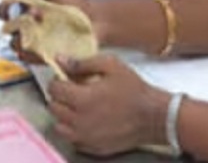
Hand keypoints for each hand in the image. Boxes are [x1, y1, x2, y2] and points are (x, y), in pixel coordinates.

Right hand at [0, 0, 107, 51]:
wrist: (97, 18)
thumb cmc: (76, 2)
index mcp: (27, 9)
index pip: (5, 11)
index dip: (4, 10)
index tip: (9, 11)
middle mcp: (29, 26)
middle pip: (9, 30)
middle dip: (14, 26)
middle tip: (29, 21)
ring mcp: (37, 42)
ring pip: (18, 47)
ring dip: (22, 41)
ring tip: (36, 35)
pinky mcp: (47, 55)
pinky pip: (33, 58)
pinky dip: (34, 55)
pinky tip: (44, 47)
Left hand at [48, 54, 169, 156]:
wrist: (154, 116)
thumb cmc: (134, 89)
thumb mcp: (110, 66)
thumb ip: (82, 62)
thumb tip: (61, 59)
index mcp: (82, 99)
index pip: (54, 89)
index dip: (57, 81)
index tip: (66, 78)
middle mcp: (79, 121)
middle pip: (54, 108)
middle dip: (59, 97)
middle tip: (72, 90)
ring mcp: (85, 137)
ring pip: (59, 127)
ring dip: (63, 115)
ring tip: (77, 107)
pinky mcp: (93, 148)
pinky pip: (73, 140)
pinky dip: (74, 130)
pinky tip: (86, 120)